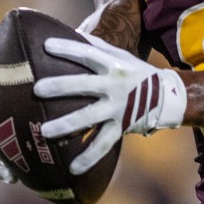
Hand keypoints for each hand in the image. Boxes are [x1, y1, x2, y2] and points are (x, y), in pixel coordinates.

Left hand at [34, 33, 185, 174]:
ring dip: (66, 125)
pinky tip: (72, 169)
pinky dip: (89, 157)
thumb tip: (70, 34)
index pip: (87, 54)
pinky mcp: (121, 127)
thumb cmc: (134, 73)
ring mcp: (118, 108)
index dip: (67, 49)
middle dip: (60, 87)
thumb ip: (97, 47)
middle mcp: (114, 86)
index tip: (45, 46)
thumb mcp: (121, 56)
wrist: (166, 96)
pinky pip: (103, 144)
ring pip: (89, 118)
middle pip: (84, 85)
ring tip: (44, 131)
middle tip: (37, 89)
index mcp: (112, 65)